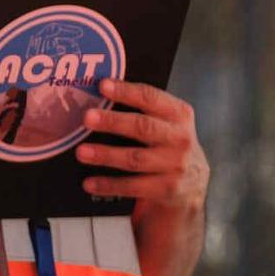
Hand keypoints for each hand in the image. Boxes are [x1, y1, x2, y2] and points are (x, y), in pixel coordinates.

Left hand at [76, 79, 208, 215]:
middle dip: (113, 121)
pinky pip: (132, 186)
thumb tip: (103, 96)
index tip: (104, 86)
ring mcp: (175, 165)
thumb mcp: (168, 125)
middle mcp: (180, 138)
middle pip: (143, 127)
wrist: (192, 185)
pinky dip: (109, 184)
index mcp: (179, 115)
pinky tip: (90, 183)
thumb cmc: (170, 148)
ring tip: (82, 152)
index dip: (127, 91)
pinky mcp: (167, 189)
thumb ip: (145, 112)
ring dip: (106, 155)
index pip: (152, 98)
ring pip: (135, 158)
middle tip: (88, 118)